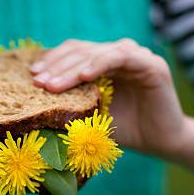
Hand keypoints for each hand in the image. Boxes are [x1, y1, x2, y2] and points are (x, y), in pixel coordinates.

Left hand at [30, 38, 187, 158]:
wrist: (161, 143)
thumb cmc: (124, 129)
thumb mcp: (91, 114)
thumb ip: (72, 102)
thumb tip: (35, 102)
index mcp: (103, 62)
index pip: (73, 52)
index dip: (52, 61)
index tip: (32, 76)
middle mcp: (119, 54)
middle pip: (81, 51)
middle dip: (56, 66)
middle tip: (38, 81)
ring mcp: (136, 56)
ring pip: (97, 53)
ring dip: (72, 68)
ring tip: (53, 84)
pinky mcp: (152, 65)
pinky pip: (121, 57)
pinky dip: (100, 64)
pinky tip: (84, 76)